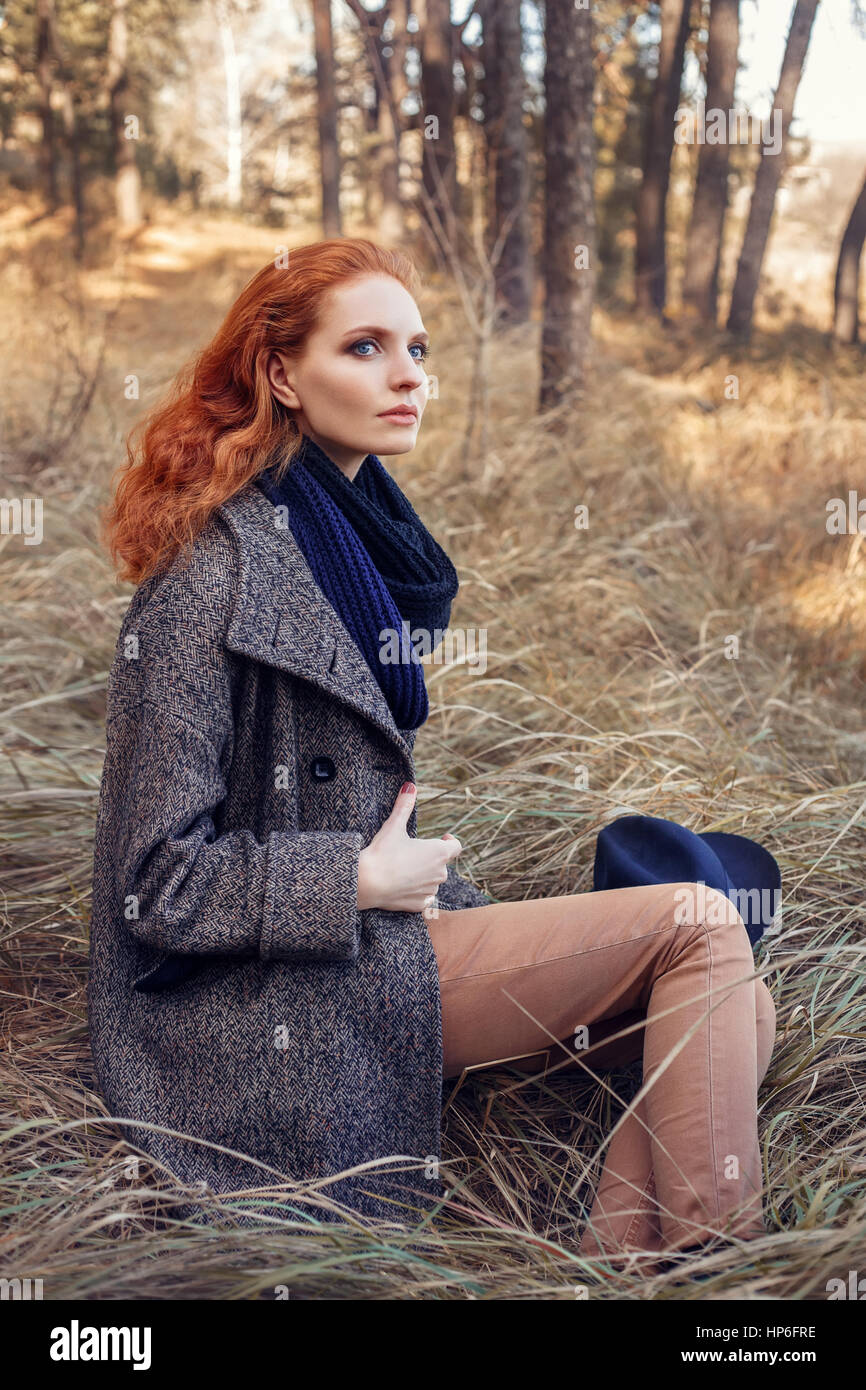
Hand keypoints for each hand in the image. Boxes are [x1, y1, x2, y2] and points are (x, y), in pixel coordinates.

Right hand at [356, 782, 461, 913]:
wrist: (367, 882)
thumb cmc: (382, 852)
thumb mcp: (393, 825)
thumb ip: (404, 806)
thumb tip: (410, 785)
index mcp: (439, 853)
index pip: (457, 847)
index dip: (450, 842)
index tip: (442, 838)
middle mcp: (440, 873)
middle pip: (442, 864)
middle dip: (430, 858)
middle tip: (412, 853)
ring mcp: (431, 891)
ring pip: (432, 881)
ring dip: (424, 875)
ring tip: (404, 870)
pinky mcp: (420, 905)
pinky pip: (423, 897)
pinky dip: (415, 891)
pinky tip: (402, 886)